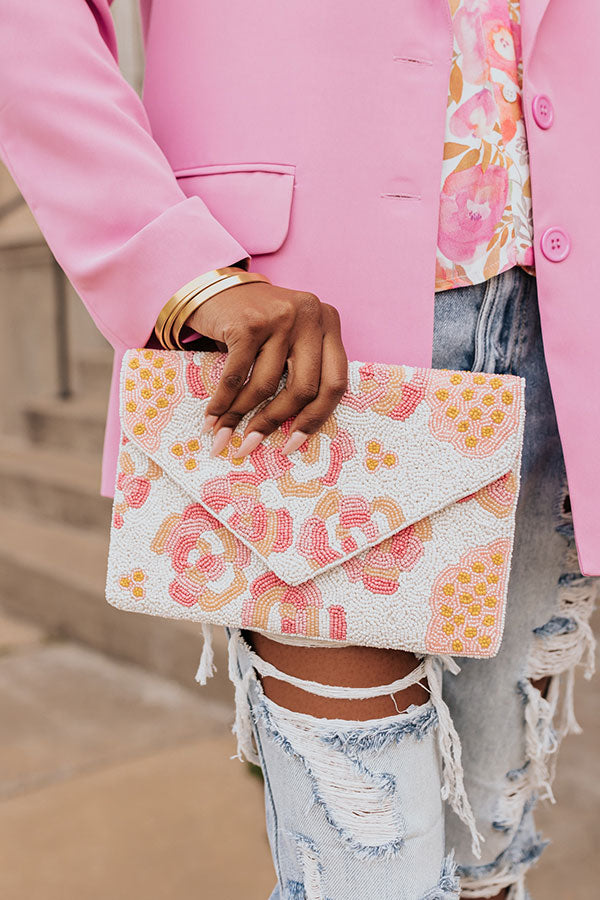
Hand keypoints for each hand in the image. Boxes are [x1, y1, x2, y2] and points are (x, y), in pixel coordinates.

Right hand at [185, 282, 347, 457]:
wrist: (217, 289)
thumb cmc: (259, 326)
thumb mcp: (292, 339)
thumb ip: (304, 370)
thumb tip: (295, 432)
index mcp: (329, 324)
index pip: (335, 383)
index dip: (315, 419)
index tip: (292, 444)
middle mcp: (310, 317)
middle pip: (304, 389)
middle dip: (274, 422)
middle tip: (251, 444)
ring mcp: (280, 317)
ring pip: (266, 385)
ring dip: (241, 415)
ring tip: (225, 434)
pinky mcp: (248, 323)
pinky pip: (237, 376)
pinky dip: (222, 401)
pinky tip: (212, 418)